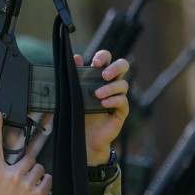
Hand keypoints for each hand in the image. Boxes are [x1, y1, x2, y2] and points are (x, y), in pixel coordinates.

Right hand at [0, 111, 51, 194]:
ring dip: (37, 176)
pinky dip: (44, 185)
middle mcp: (11, 176)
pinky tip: (37, 193)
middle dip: (28, 166)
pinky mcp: (38, 193)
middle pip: (27, 158)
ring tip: (29, 189)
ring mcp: (25, 184)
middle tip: (24, 179)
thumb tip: (5, 166)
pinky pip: (47, 179)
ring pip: (39, 168)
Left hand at [75, 49, 129, 164]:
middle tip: (103, 74)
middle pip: (123, 66)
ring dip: (110, 87)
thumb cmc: (76, 114)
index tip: (94, 62)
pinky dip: (114, 100)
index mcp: (98, 77)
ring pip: (123, 84)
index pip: (106, 60)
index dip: (103, 56)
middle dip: (115, 67)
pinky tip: (103, 103)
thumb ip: (73, 77)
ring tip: (96, 94)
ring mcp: (117, 97)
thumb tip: (75, 57)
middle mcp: (110, 85)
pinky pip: (123, 102)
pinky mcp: (121, 111)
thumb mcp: (71, 95)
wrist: (81, 137)